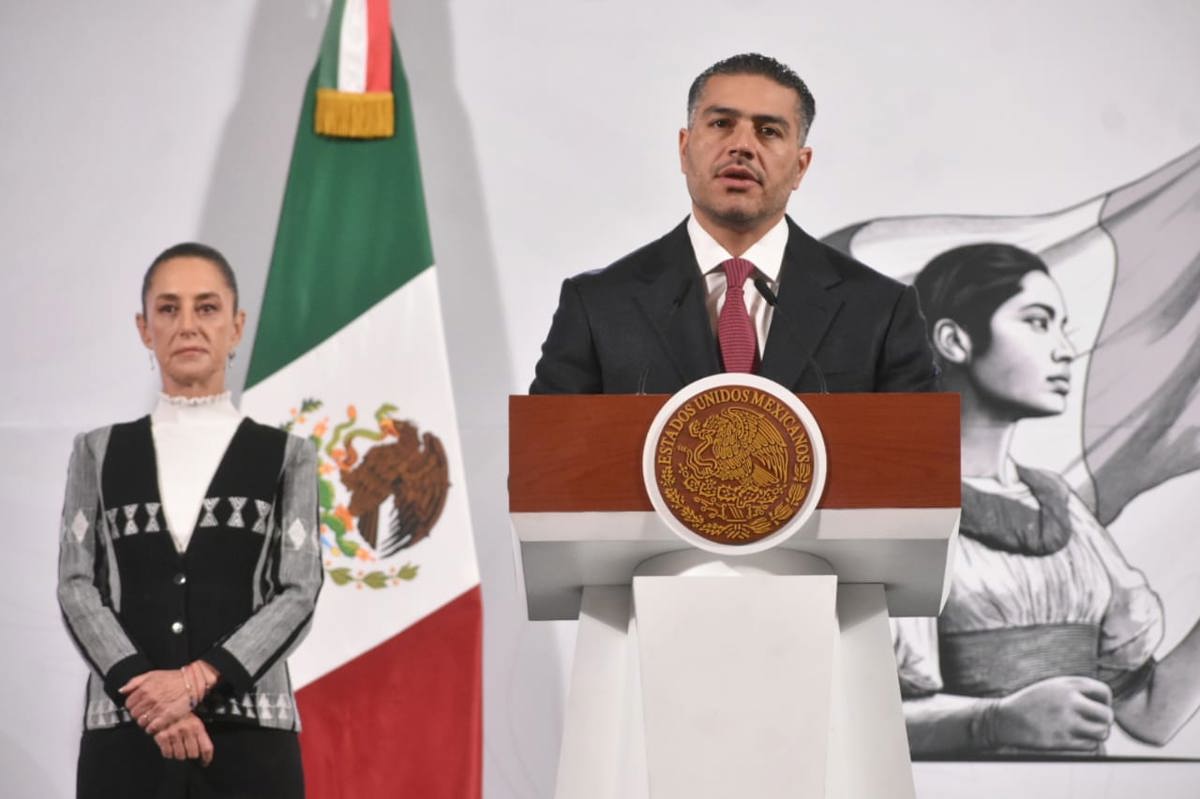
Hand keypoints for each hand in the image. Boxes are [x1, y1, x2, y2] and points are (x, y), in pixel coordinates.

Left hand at [120, 670, 191, 733]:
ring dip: (145, 722)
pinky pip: (152, 728)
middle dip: (138, 714)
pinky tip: (156, 723)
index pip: (128, 704)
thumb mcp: (152, 674)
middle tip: (146, 712)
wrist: (192, 682)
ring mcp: (158, 708)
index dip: (133, 706)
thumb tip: (122, 690)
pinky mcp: (167, 716)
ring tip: (151, 718)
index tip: (138, 706)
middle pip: (134, 714)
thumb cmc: (173, 678)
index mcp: (145, 688)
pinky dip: (152, 728)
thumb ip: (134, 682)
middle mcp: (150, 698)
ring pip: (141, 722)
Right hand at [153, 713, 213, 765]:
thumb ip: (199, 736)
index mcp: (197, 727)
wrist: (162, 709)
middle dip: (190, 755)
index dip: (206, 758)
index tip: (204, 762)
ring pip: (180, 756)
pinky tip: (169, 746)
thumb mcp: (194, 722)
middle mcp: (187, 730)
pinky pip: (168, 753)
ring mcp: (174, 734)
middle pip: (193, 754)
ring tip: (176, 746)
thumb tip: (204, 754)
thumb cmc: (180, 717)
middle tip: (186, 750)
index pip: (206, 748)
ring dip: (178, 754)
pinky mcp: (162, 737)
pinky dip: (168, 752)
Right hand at [991, 676, 1113, 749]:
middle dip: (1104, 721)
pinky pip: (1090, 745)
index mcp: (1067, 685)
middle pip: (1107, 715)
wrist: (1004, 718)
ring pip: (1102, 732)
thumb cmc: (1031, 703)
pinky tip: (1075, 740)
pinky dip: (1087, 744)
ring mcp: (1065, 721)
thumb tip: (1105, 703)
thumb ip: (1076, 690)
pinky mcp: (1061, 740)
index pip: (1104, 692)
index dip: (1105, 702)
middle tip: (1093, 724)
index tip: (1096, 708)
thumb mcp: (1052, 686)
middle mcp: (1069, 701)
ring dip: (1097, 734)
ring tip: (1086, 733)